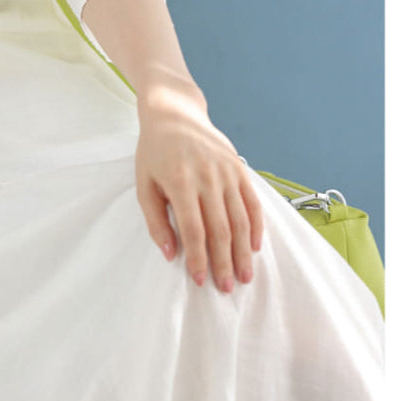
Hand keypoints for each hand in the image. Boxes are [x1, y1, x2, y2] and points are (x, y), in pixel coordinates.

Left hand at [135, 82, 263, 292]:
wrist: (175, 112)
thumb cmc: (154, 151)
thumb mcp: (144, 183)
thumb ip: (155, 220)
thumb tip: (170, 254)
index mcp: (180, 181)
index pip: (194, 229)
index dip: (198, 258)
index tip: (199, 280)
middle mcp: (207, 176)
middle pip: (220, 229)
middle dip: (224, 262)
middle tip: (226, 288)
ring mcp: (227, 172)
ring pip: (240, 219)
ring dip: (243, 251)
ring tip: (245, 276)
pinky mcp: (239, 168)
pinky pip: (252, 202)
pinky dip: (256, 226)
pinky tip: (255, 247)